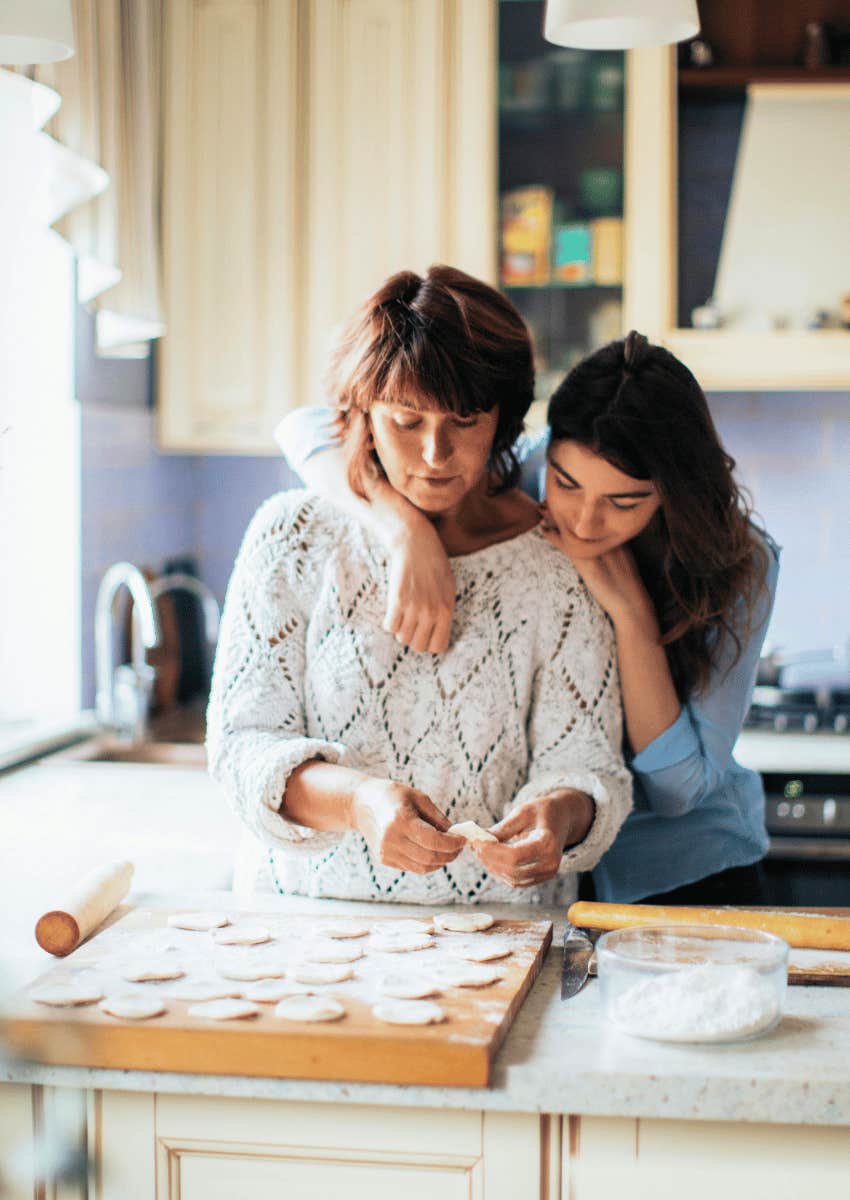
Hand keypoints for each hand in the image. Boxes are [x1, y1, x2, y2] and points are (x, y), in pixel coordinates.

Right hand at [351, 778, 464, 873]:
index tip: (463, 838)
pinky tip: (433, 852)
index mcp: (401, 820)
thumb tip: (455, 834)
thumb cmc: (392, 795)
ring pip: (422, 867)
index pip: (434, 840)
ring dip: (440, 861)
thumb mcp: (418, 797)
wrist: (360, 804)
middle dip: (450, 854)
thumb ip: (438, 817)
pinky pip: (412, 867)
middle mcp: (391, 839)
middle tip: (459, 846)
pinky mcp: (384, 860)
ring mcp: (386, 852)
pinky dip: (427, 863)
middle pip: (430, 857)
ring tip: (448, 850)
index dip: (453, 843)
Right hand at [383, 518, 455, 654]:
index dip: (429, 642)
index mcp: (447, 611)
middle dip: (413, 637)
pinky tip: (393, 611)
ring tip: (403, 615)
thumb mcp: (448, 589)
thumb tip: (437, 633)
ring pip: (402, 638)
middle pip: (418, 646)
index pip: (438, 647)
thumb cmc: (434, 564)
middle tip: (411, 623)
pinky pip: (389, 627)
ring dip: (401, 629)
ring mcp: (414, 608)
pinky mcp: (397, 601)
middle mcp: (431, 613)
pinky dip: (389, 622)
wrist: (416, 543)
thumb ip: (444, 611)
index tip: (424, 633)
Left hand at [472, 791, 593, 887]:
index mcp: (548, 843)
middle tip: (474, 846)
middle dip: (489, 860)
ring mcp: (547, 873)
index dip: (492, 852)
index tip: (476, 841)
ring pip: (512, 879)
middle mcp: (551, 863)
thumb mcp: (522, 812)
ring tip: (479, 850)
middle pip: (512, 871)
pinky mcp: (540, 878)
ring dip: (492, 867)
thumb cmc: (542, 811)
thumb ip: (501, 828)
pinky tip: (489, 858)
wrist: (562, 818)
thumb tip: (478, 839)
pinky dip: (500, 872)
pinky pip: (516, 881)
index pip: (515, 856)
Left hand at [539, 505, 655, 631]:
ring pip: (572, 527)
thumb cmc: (626, 584)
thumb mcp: (622, 558)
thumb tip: (593, 538)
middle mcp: (606, 538)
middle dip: (563, 505)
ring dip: (554, 516)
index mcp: (616, 534)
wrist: (631, 603)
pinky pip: (567, 544)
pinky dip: (554, 536)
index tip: (562, 497)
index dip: (575, 504)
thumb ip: (609, 545)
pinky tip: (544, 530)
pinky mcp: (587, 562)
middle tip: (546, 499)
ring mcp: (596, 549)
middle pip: (581, 516)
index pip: (593, 513)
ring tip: (541, 508)